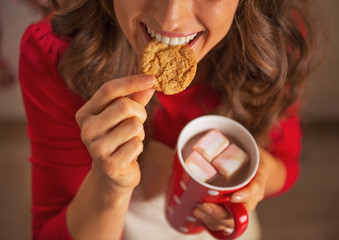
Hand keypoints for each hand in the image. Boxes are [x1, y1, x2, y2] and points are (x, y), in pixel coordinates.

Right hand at [75, 74, 154, 190]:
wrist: (112, 173)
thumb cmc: (118, 138)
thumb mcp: (124, 116)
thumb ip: (135, 98)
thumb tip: (150, 83)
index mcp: (86, 113)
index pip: (109, 89)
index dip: (132, 81)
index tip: (152, 78)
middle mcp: (86, 129)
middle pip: (124, 106)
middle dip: (140, 112)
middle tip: (138, 122)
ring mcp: (96, 148)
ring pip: (134, 125)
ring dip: (139, 132)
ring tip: (130, 140)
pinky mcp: (109, 165)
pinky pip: (136, 144)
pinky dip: (139, 146)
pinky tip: (129, 153)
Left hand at [193, 147, 271, 230]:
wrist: (262, 168)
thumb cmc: (254, 155)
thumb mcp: (252, 145)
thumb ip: (238, 140)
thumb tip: (214, 131)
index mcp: (260, 176)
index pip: (256, 188)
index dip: (246, 195)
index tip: (233, 197)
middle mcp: (254, 194)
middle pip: (241, 211)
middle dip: (222, 213)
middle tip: (203, 206)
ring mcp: (246, 203)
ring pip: (233, 219)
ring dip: (215, 219)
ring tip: (198, 211)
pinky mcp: (236, 208)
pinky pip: (227, 221)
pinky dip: (214, 221)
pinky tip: (200, 216)